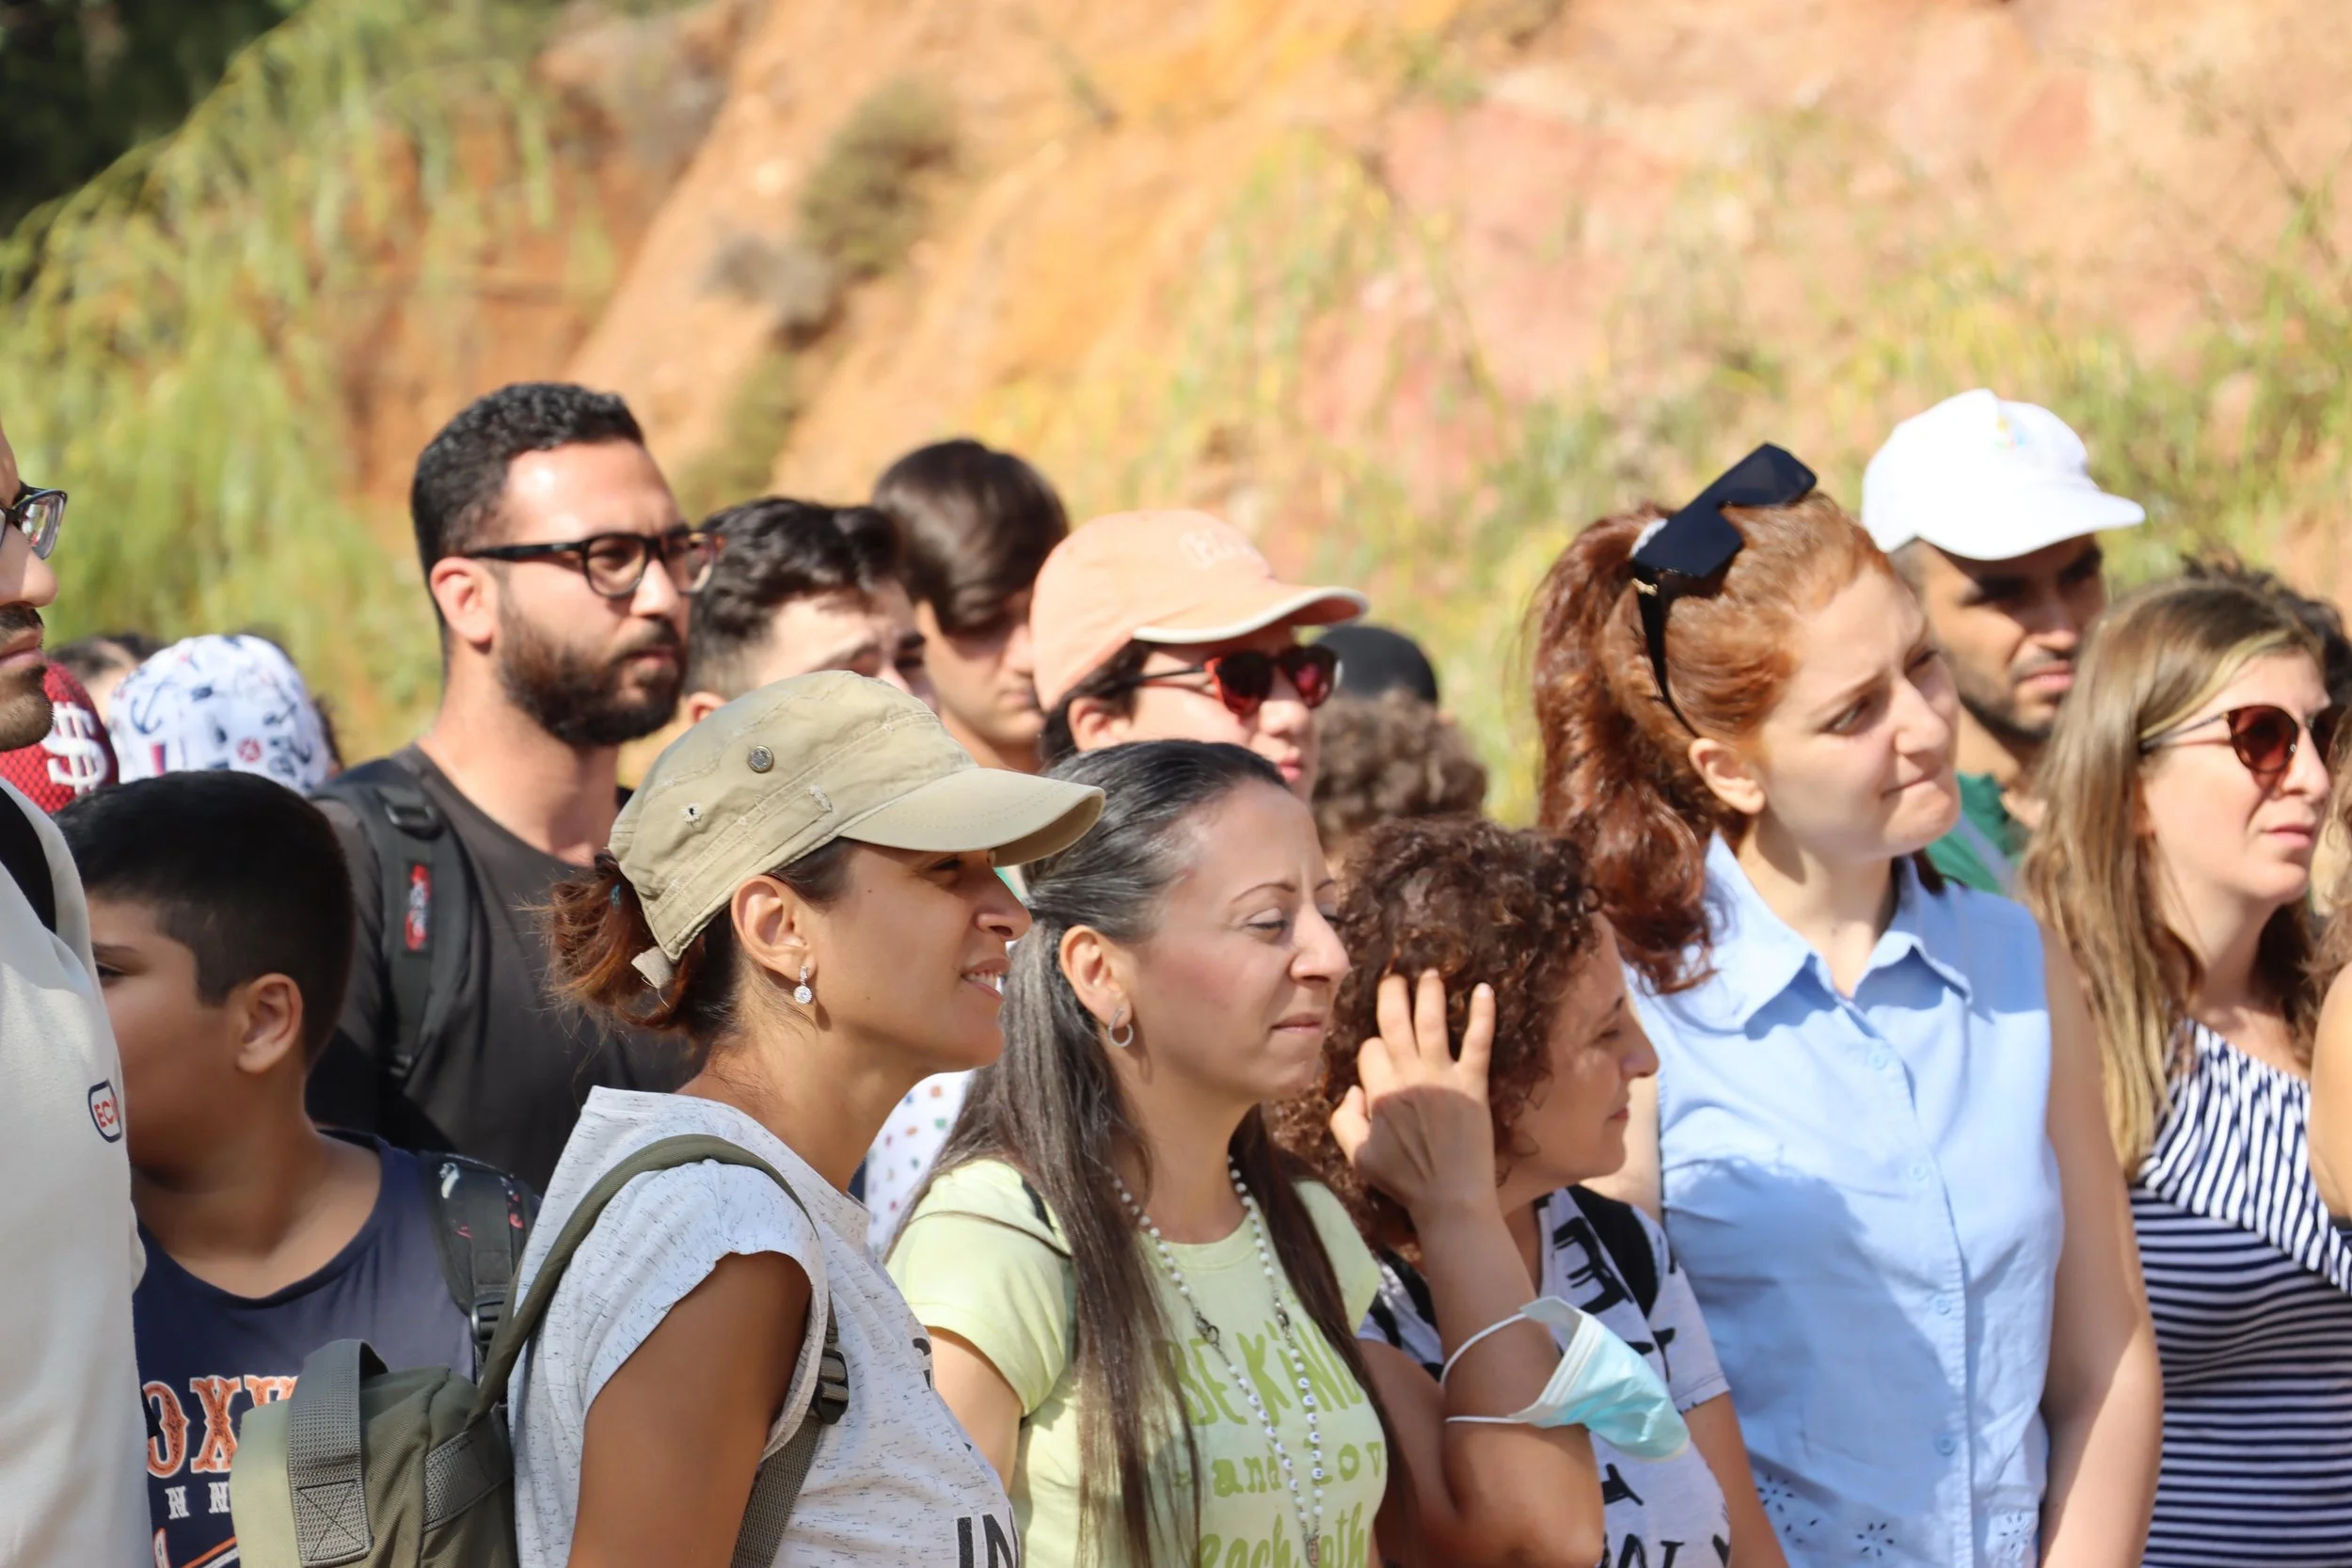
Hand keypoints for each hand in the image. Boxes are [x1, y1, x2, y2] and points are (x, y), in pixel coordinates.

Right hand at [1329, 971, 1497, 1220]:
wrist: (1451, 1198)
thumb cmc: (1405, 1180)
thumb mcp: (1357, 1156)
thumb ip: (1343, 1120)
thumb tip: (1352, 1090)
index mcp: (1379, 1092)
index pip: (1370, 1050)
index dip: (1372, 1050)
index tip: (1379, 1056)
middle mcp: (1408, 1076)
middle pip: (1395, 1021)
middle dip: (1392, 994)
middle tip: (1394, 977)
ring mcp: (1442, 1076)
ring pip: (1431, 1022)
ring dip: (1429, 992)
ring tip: (1430, 973)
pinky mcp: (1473, 1083)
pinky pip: (1478, 1041)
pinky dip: (1482, 1014)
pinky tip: (1484, 990)